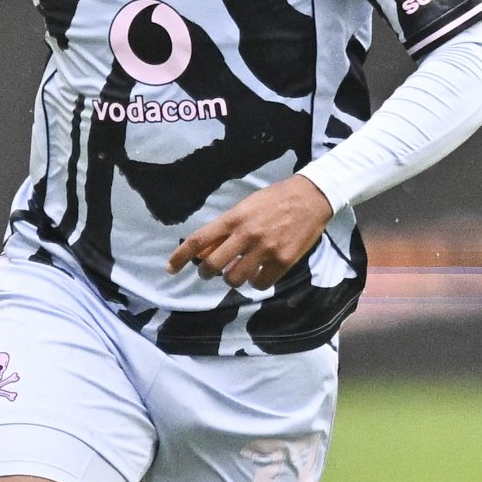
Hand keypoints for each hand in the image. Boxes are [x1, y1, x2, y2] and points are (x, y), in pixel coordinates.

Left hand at [167, 175, 333, 290]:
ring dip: (231, 279)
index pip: (199, 240)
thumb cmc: (275, 199)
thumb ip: (226, 228)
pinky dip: (255, 282)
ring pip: (234, 279)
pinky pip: (259, 284)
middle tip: (209, 273)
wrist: (311, 197)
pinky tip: (259, 273)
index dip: (180, 257)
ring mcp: (265, 249)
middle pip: (212, 265)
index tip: (170, 269)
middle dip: (206, 273)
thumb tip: (205, 250)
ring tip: (238, 271)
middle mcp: (246, 235)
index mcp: (234, 218)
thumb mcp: (246, 206)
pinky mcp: (283, 261)